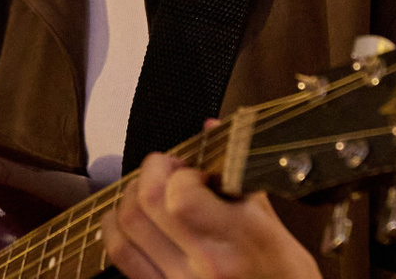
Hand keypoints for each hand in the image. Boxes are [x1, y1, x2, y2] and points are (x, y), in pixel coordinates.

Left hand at [103, 151, 321, 278]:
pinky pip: (122, 257)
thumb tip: (213, 129)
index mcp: (240, 242)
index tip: (195, 171)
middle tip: (166, 171)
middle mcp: (204, 265)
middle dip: (150, 173)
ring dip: (129, 198)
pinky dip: (117, 230)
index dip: (181, 172)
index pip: (182, 194)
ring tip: (148, 192)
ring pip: (126, 228)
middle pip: (146, 203)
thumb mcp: (278, 232)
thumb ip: (242, 180)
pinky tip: (128, 222)